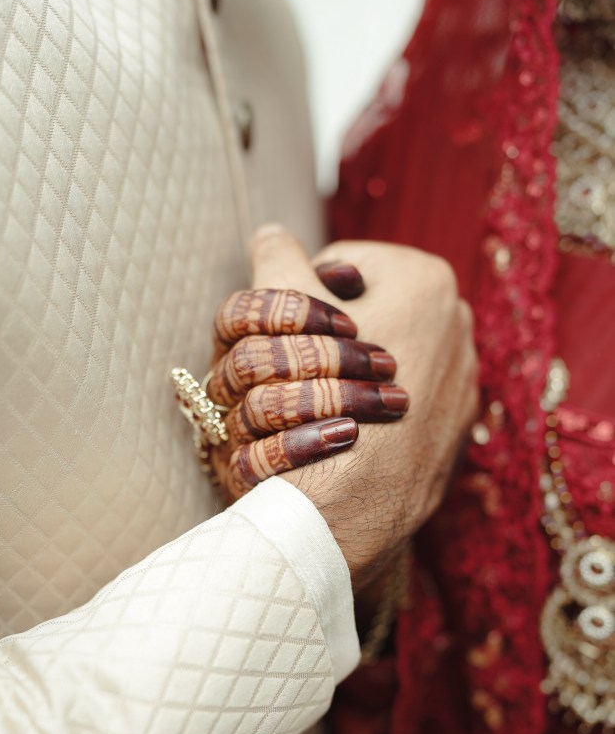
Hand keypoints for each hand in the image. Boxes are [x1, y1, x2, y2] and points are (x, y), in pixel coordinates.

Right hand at [210, 225, 477, 590]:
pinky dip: (376, 404)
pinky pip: (409, 395)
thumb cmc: (321, 393)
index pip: (343, 264)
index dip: (301, 297)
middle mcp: (458, 318)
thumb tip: (270, 234)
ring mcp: (463, 372)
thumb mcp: (289, 313)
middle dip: (331, 335)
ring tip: (328, 398)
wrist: (356, 498)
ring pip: (387, 353)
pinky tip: (352, 426)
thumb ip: (280, 261)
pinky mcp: (457, 420)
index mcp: (426, 277)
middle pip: (369, 309)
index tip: (285, 331)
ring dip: (351, 372)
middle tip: (305, 364)